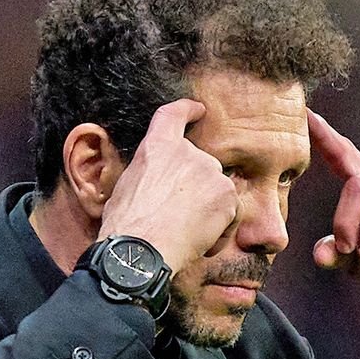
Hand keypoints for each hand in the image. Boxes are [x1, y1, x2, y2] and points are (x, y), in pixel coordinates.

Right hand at [98, 99, 238, 274]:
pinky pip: (232, 211)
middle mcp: (186, 152)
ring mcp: (209, 170)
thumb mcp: (127, 187)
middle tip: (180, 219)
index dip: (187, 109)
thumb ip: (150, 173)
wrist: (142, 249)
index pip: (173, 115)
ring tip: (187, 235)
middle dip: (197, 192)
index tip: (198, 109)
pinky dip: (222, 229)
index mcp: (156, 147)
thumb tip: (155, 182)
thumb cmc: (127, 227)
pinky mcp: (226, 193)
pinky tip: (202, 243)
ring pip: (218, 191)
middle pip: (202, 166)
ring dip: (209, 212)